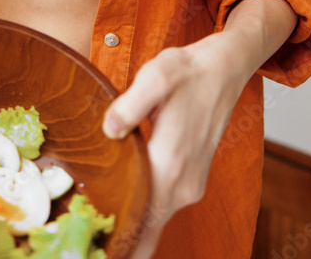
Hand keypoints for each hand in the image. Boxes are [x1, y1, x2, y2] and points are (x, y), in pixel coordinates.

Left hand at [102, 34, 247, 257]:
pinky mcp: (191, 180)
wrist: (223, 70)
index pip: (140, 222)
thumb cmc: (187, 72)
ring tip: (100, 237)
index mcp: (170, 165)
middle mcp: (183, 185)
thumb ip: (130, 105)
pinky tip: (122, 211)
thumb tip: (109, 130)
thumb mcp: (156, 77)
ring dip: (131, 231)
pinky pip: (162, 210)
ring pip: (155, 223)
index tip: (95, 253)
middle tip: (87, 249)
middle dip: (121, 243)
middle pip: (147, 232)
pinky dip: (144, 218)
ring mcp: (190, 186)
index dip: (118, 242)